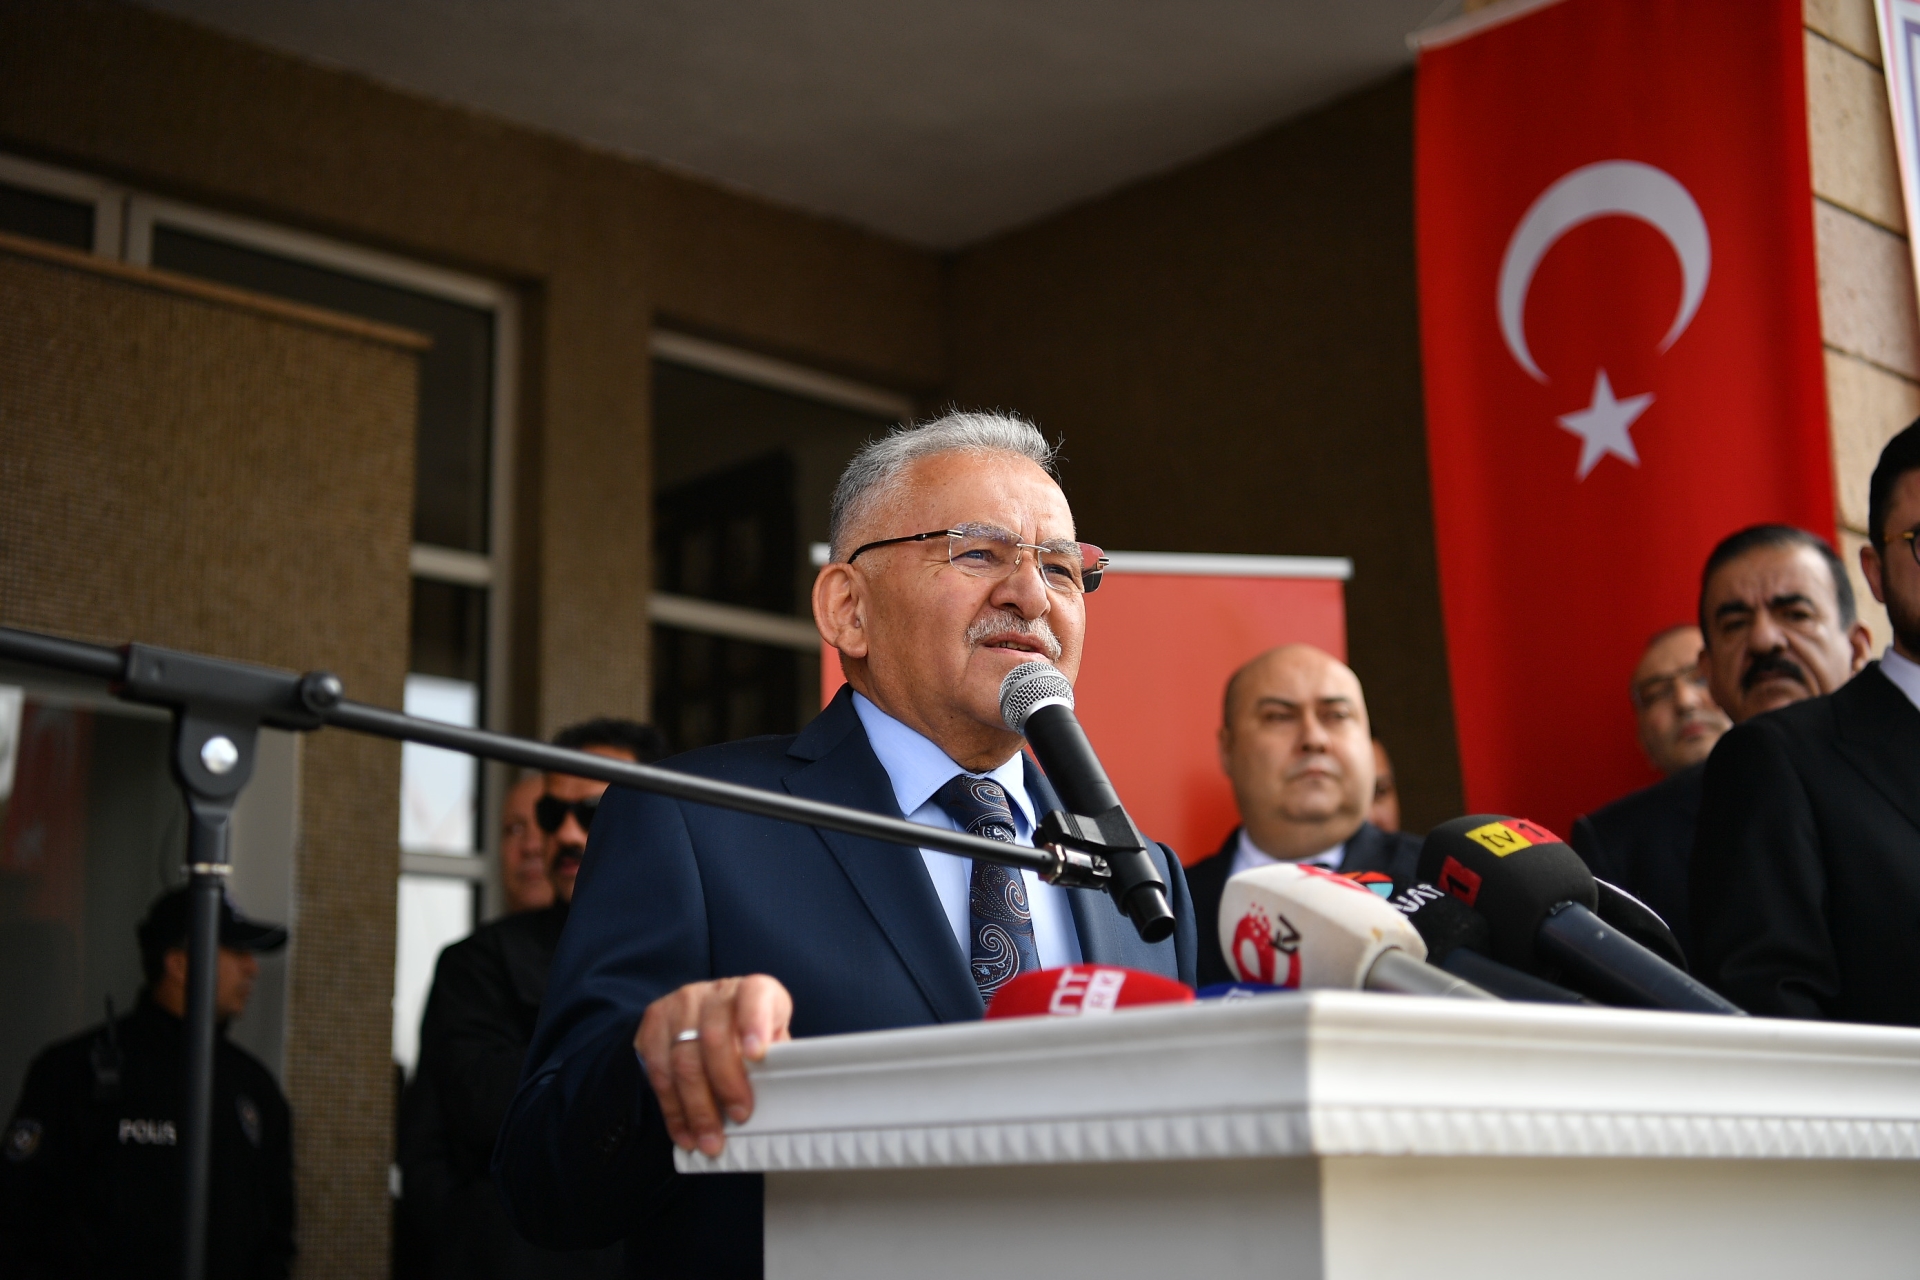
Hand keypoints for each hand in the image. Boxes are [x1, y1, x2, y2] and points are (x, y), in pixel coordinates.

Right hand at [635, 975, 791, 1156]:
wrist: (706, 1016)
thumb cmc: (748, 1034)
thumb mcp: (771, 1039)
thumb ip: (776, 1059)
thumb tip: (783, 1097)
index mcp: (753, 989)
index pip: (755, 996)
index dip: (755, 1023)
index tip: (758, 1054)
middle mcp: (714, 992)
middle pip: (714, 1038)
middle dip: (726, 1085)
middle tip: (738, 1118)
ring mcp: (680, 1004)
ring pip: (683, 1060)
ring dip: (697, 1108)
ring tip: (709, 1139)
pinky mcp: (654, 1022)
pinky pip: (658, 1072)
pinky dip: (673, 1109)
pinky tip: (685, 1131)